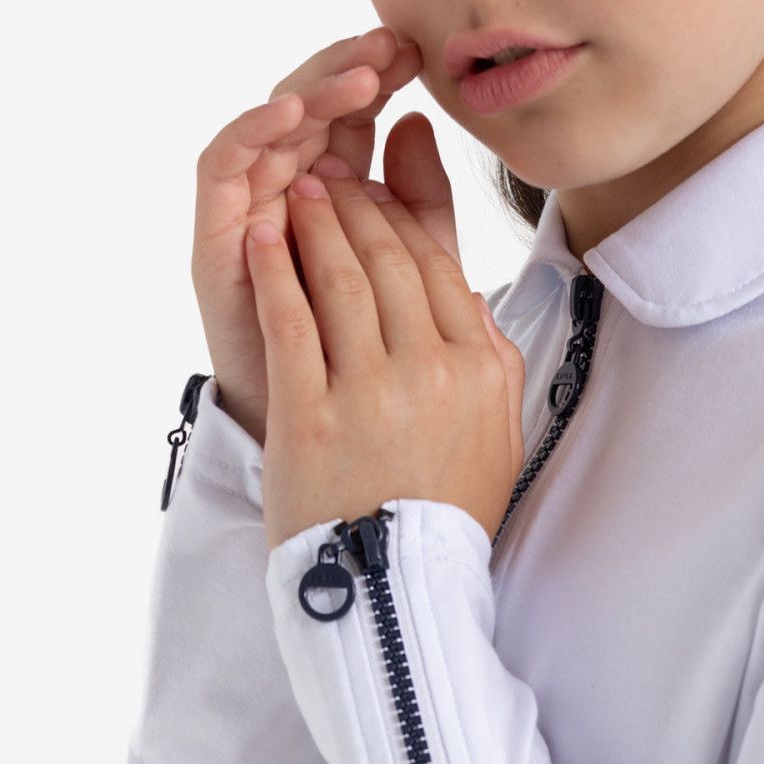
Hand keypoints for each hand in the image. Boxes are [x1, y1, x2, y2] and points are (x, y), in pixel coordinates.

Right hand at [192, 28, 421, 443]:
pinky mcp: (216, 236)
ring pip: (269, 129)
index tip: (421, 60)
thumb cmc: (368, 355)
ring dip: (311, 94)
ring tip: (360, 78)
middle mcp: (289, 195)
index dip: (380, 83)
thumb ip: (420, 206)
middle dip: (349, 74)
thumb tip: (417, 123)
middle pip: (310, 113)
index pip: (352, 121)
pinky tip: (294, 114)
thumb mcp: (411, 273)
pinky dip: (253, 132)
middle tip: (391, 50)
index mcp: (336, 199)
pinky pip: (222, 166)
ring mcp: (250, 212)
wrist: (328, 434)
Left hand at [245, 152, 524, 548]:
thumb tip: (469, 296)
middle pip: (389, 263)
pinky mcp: (311, 416)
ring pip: (342, 281)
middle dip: (356, 209)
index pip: (438, 268)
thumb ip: (494, 360)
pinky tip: (263, 238)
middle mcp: (431, 370)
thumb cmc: (445, 508)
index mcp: (479, 369)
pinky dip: (276, 273)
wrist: (395, 583)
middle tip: (331, 180)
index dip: (402, 222)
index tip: (376, 197)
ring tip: (298, 193)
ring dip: (317, 227)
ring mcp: (370, 392)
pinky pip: (292, 323)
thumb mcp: (499, 434)